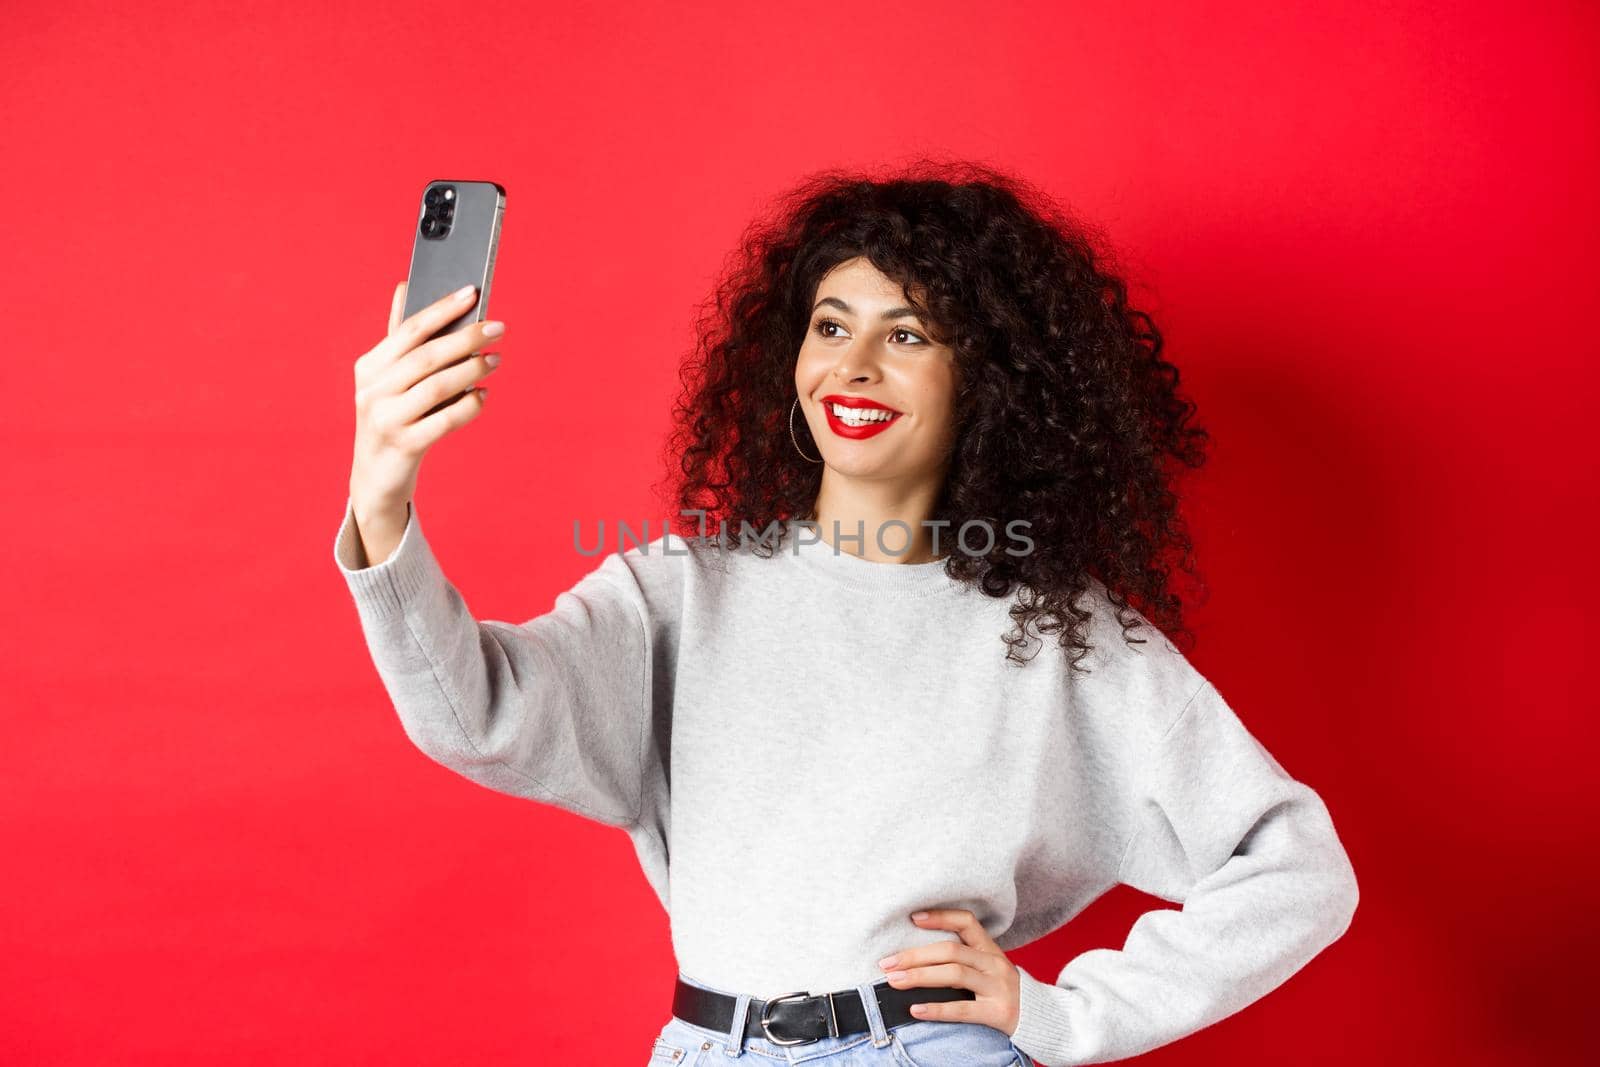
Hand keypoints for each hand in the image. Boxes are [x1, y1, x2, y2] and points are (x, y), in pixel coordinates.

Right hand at [347, 281, 504, 512]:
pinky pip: (446, 420)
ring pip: (438, 387)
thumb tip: (405, 287)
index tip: (472, 292)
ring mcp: (386, 419)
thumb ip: (400, 337)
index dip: (442, 309)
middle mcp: (373, 390)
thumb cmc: (392, 417)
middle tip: (498, 327)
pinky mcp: (405, 445)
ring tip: (496, 359)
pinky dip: (470, 406)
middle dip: (466, 338)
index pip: (409, 330)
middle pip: (427, 356)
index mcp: (369, 367)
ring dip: (472, 370)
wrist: (377, 476)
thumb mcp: (388, 378)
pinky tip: (484, 395)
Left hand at [877, 909, 1021, 1035]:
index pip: (966, 922)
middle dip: (915, 955)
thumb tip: (914, 956)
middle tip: (887, 962)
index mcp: (991, 949)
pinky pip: (963, 1009)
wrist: (1040, 1019)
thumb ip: (963, 958)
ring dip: (920, 976)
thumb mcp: (988, 968)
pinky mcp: (998, 1013)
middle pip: (951, 950)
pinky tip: (915, 1008)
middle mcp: (995, 964)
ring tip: (894, 980)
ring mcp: (998, 987)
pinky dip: (936, 1009)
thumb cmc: (1002, 991)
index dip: (940, 917)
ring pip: (955, 974)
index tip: (913, 917)